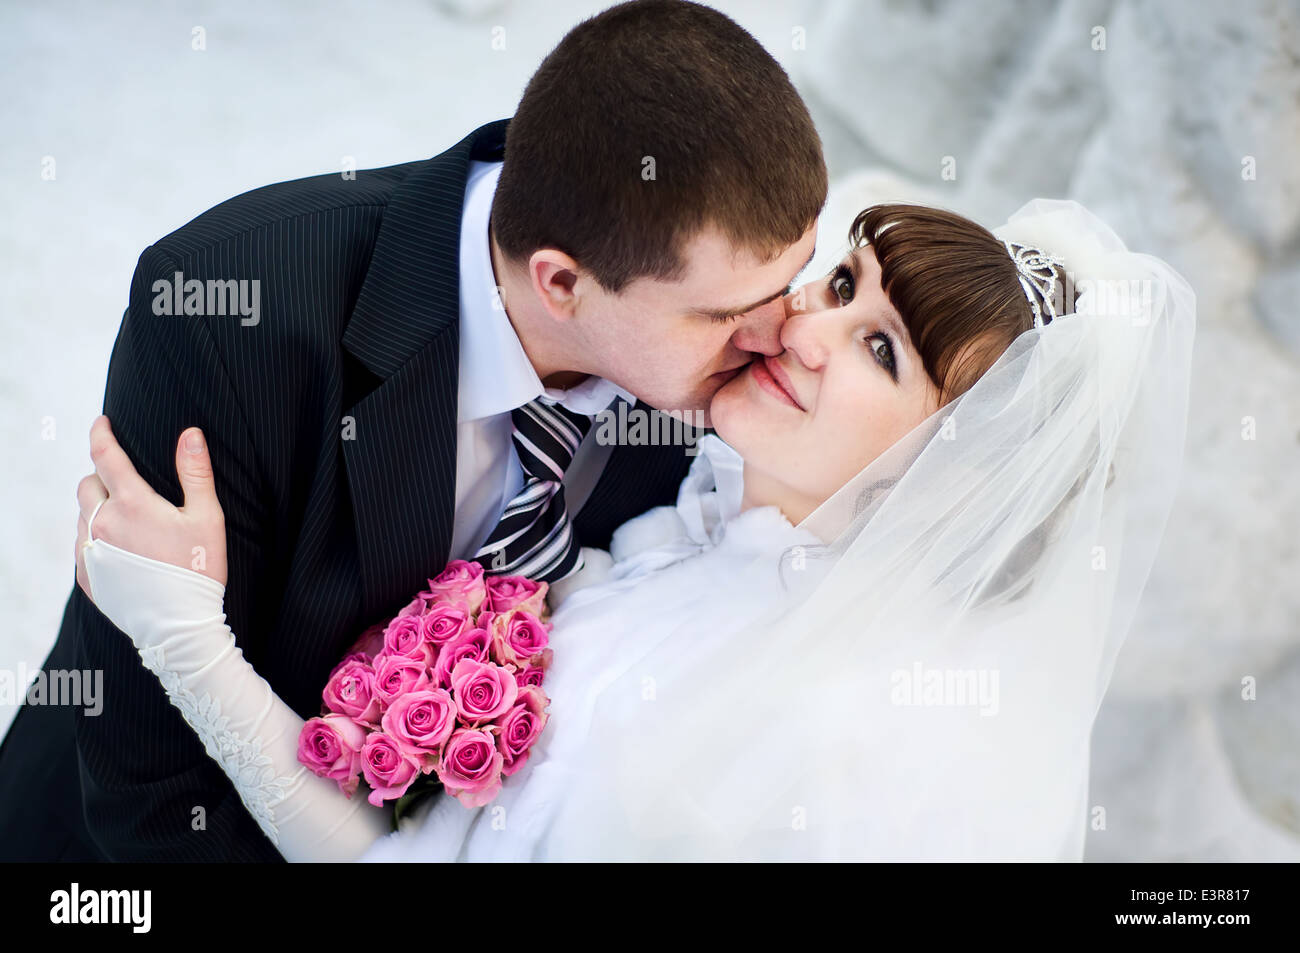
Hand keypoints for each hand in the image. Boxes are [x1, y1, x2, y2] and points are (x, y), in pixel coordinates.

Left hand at [75, 415, 227, 600]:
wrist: (179, 627)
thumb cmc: (198, 569)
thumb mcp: (207, 517)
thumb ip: (195, 472)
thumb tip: (190, 433)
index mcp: (132, 504)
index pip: (105, 456)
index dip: (100, 434)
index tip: (101, 422)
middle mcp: (102, 524)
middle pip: (88, 485)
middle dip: (102, 478)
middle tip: (127, 486)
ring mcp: (90, 551)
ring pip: (83, 516)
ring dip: (98, 510)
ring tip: (129, 524)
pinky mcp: (87, 576)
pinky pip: (83, 545)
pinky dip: (96, 539)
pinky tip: (122, 551)